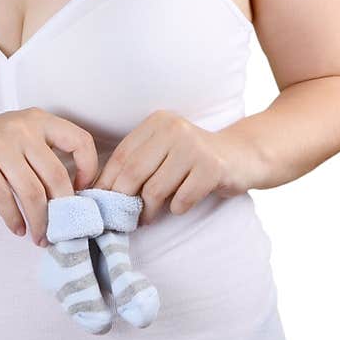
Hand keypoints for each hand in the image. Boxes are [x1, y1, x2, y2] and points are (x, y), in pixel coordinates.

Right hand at [0, 107, 98, 245]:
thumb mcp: (21, 136)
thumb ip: (46, 154)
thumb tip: (75, 195)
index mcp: (39, 119)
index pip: (80, 141)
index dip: (88, 170)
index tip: (81, 193)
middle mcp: (22, 128)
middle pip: (56, 175)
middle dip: (63, 209)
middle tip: (63, 230)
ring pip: (32, 192)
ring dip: (39, 221)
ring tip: (40, 237)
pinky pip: (3, 198)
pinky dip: (13, 219)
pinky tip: (17, 229)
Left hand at [90, 110, 253, 224]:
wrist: (241, 156)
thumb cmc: (193, 159)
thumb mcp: (163, 151)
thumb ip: (137, 164)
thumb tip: (100, 192)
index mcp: (157, 122)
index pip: (122, 154)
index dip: (107, 182)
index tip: (99, 203)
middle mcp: (174, 128)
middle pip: (133, 171)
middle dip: (123, 199)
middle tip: (120, 217)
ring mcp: (195, 146)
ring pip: (155, 189)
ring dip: (148, 210)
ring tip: (147, 217)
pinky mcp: (212, 167)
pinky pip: (181, 199)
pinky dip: (177, 208)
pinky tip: (180, 205)